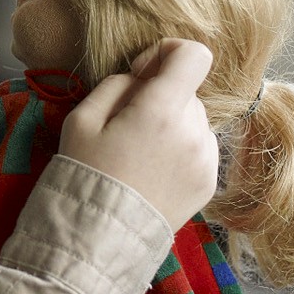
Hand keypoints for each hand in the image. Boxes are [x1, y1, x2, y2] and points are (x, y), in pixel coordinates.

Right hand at [57, 39, 217, 226]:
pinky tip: (153, 171)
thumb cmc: (84, 174)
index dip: (166, 53)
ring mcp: (206, 160)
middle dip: (160, 98)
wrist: (99, 239)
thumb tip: (144, 78)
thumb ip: (118, 84)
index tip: (141, 75)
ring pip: (194, 119)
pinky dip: (181, 149)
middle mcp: (194, 132)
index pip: (194, 55)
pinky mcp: (210, 183)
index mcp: (162, 110)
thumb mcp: (82, 118)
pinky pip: (200, 147)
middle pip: (187, 91)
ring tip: (139, 154)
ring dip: (172, 124)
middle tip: (127, 126)